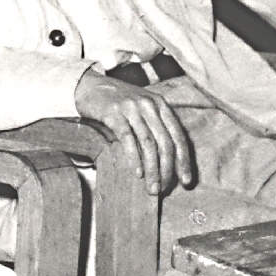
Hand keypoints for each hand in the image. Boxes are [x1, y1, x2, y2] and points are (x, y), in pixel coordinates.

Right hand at [74, 72, 191, 194]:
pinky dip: (135, 158)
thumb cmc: (117, 102)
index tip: (186, 181)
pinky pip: (128, 139)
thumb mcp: (141, 109)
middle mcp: (149, 105)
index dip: (184, 161)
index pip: (178, 136)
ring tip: (152, 188)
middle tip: (164, 189)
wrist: (89, 86)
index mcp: (161, 105)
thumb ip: (155, 126)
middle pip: (165, 142)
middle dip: (167, 170)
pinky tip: (137, 173)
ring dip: (153, 169)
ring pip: (149, 143)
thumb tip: (167, 161)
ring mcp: (132, 108)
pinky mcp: (114, 113)